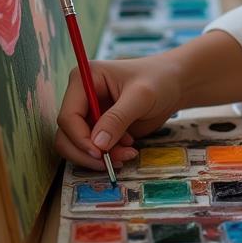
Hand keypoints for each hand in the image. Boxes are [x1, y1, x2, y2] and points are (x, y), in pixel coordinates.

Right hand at [54, 53, 183, 170]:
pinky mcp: (99, 128)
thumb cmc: (159, 80)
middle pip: (67, 136)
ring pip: (79, 147)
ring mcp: (89, 114)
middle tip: (111, 163)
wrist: (175, 85)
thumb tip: (97, 145)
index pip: (68, 116)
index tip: (99, 153)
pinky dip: (108, 156)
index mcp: (84, 79)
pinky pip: (94, 150)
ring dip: (100, 157)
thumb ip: (118, 118)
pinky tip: (129, 149)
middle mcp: (81, 97)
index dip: (79, 138)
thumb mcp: (140, 96)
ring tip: (128, 154)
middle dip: (88, 153)